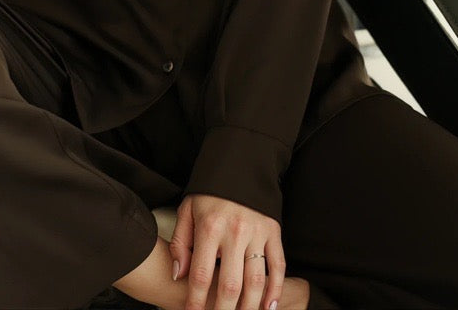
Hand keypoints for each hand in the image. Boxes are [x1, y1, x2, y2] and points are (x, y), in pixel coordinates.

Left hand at [169, 193, 284, 309]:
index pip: (202, 275)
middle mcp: (235, 232)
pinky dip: (275, 290)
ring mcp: (257, 233)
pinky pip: (278, 266)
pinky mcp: (274, 231)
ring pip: (256, 281)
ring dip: (248, 307)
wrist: (240, 162)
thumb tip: (179, 276)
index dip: (196, 301)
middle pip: (230, 285)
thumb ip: (181, 242)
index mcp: (210, 226)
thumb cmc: (210, 191)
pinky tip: (268, 308)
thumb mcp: (188, 209)